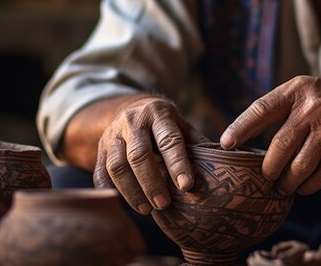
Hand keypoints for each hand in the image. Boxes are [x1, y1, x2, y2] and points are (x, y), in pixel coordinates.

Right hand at [93, 96, 207, 213]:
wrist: (130, 110)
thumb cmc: (164, 125)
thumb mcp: (181, 125)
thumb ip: (196, 143)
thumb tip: (221, 163)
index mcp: (158, 113)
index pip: (169, 140)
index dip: (178, 163)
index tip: (187, 186)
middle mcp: (133, 122)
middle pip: (139, 155)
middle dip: (152, 182)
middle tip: (164, 205)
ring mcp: (112, 135)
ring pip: (117, 165)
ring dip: (132, 191)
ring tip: (147, 210)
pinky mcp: (99, 149)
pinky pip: (100, 172)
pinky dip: (110, 190)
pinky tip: (125, 204)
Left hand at [220, 76, 320, 194]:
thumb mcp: (301, 91)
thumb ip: (276, 108)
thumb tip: (238, 137)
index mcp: (295, 90)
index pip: (261, 109)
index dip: (241, 128)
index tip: (225, 144)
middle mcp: (312, 106)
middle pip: (281, 146)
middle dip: (269, 168)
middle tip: (266, 177)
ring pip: (301, 165)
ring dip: (288, 182)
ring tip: (283, 187)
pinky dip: (309, 186)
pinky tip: (303, 187)